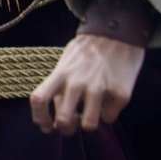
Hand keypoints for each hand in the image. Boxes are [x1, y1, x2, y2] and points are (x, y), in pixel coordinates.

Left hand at [29, 35, 145, 134]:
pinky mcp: (121, 93)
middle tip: (71, 124)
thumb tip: (55, 118)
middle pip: (63, 120)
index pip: (39, 99)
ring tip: (91, 112)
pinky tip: (109, 99)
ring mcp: (100, 88)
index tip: (46, 126)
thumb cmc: (88, 50)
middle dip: (66, 128)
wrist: (119, 31)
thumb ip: (59, 85)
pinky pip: (110, 117)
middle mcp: (77, 82)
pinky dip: (108, 113)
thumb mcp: (66, 61)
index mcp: (61, 73)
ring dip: (88, 122)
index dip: (40, 118)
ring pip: (88, 125)